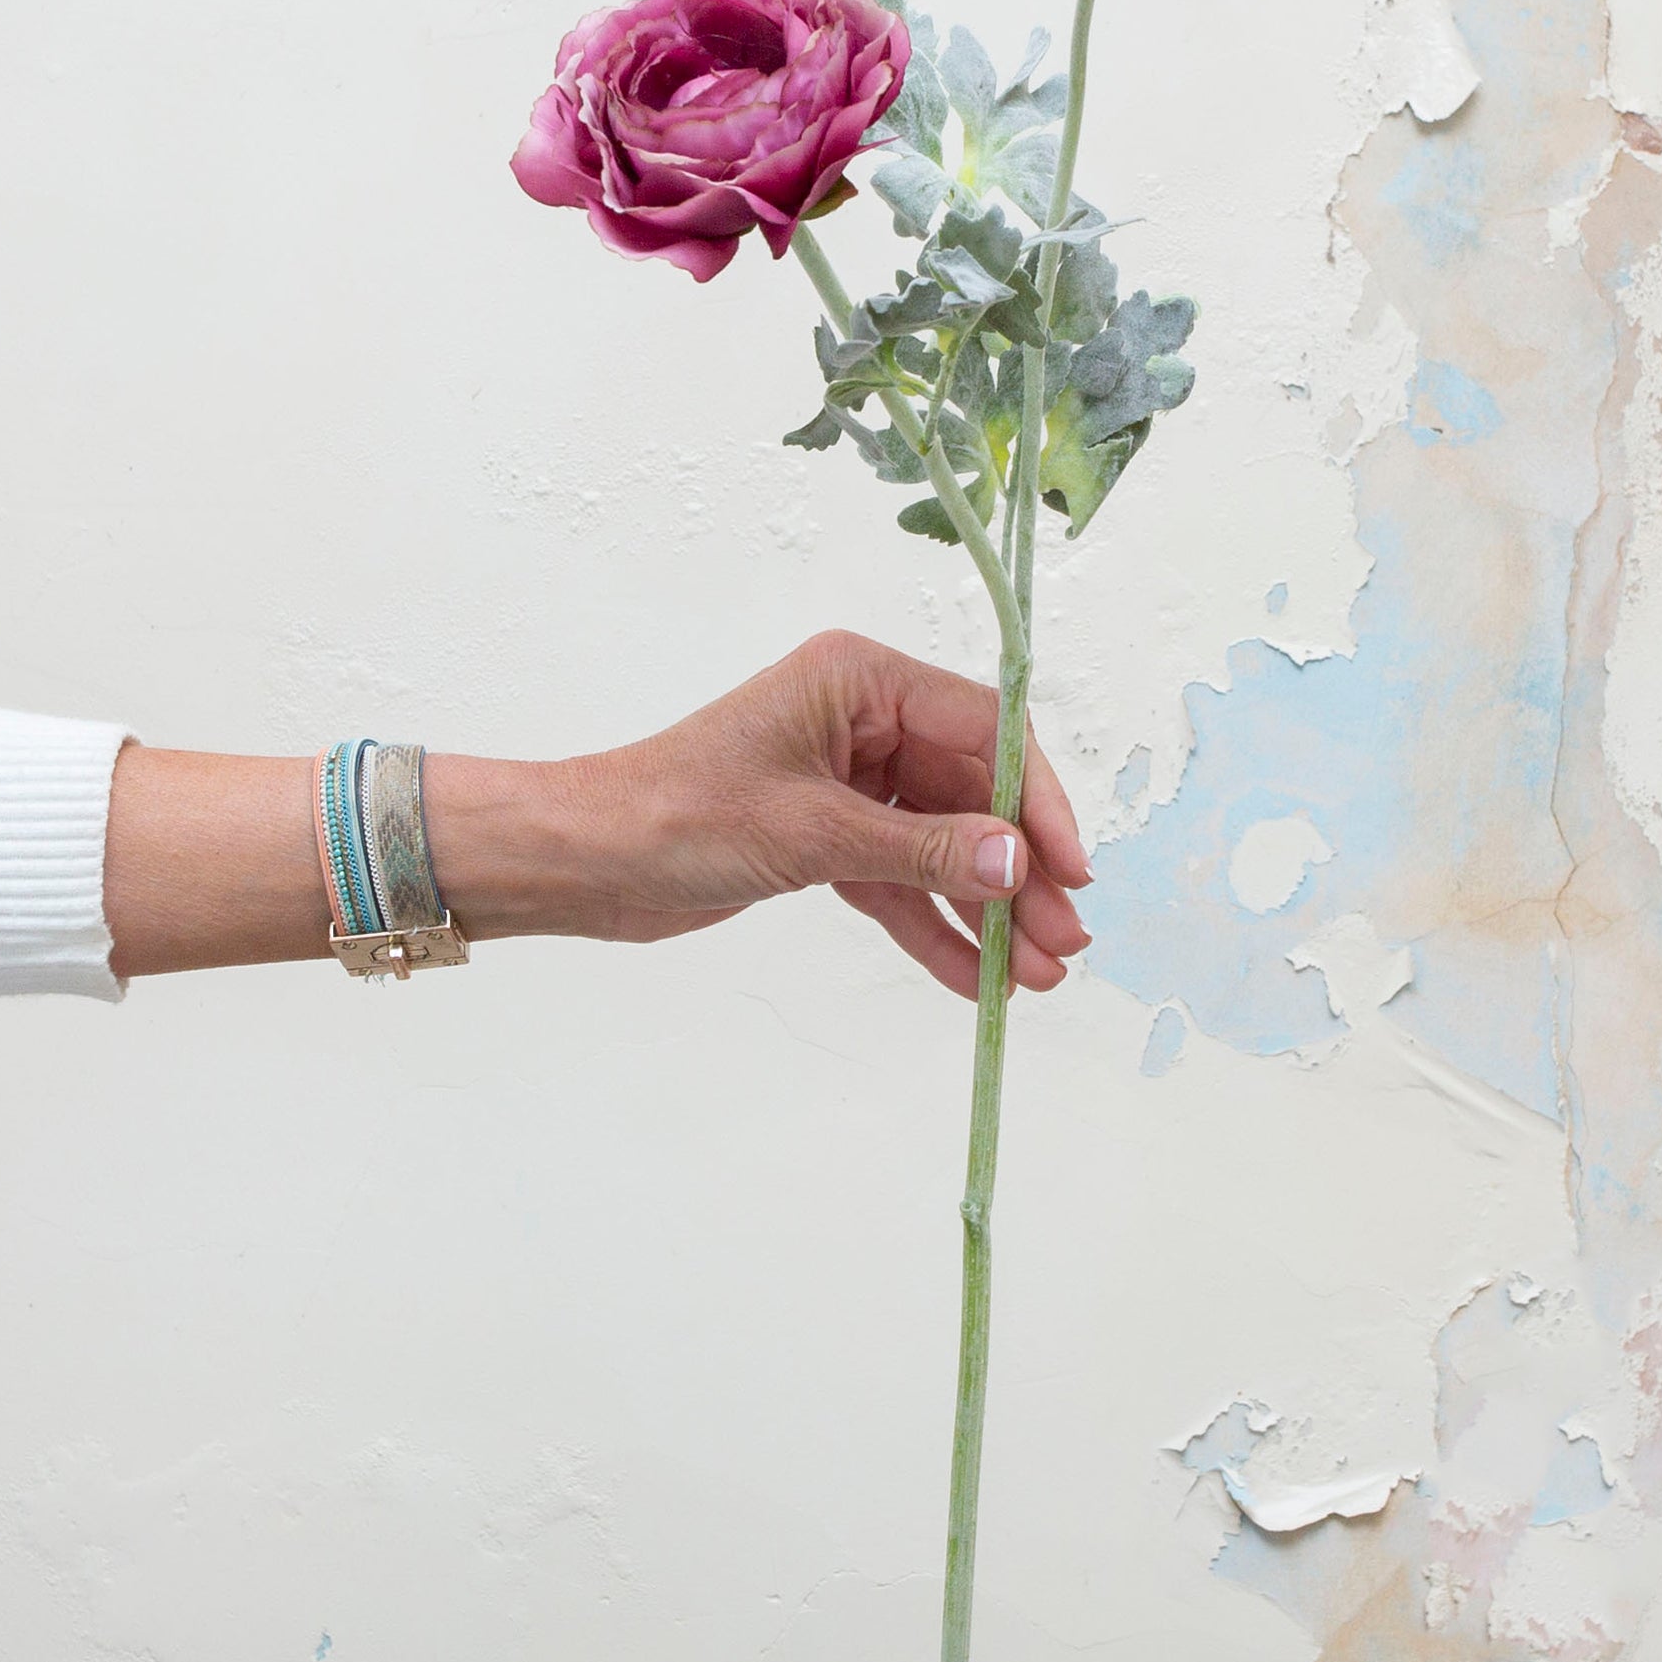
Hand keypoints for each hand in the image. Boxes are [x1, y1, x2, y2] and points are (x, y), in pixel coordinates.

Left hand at [426, 630, 1092, 998]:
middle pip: (972, 794)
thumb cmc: (678, 815)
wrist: (588, 861)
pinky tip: (975, 980)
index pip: (983, 729)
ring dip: (987, 910)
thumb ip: (922, 850)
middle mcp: (862, 721)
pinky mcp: (826, 838)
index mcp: (859, 680)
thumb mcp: (812, 833)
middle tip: (1065, 943)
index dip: (1035, 801)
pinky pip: (900, 882)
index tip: (1073, 870)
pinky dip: (933, 928)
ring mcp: (848, 781)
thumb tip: (1017, 864)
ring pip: (942, 846)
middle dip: (1019, 872)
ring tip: (1035, 977)